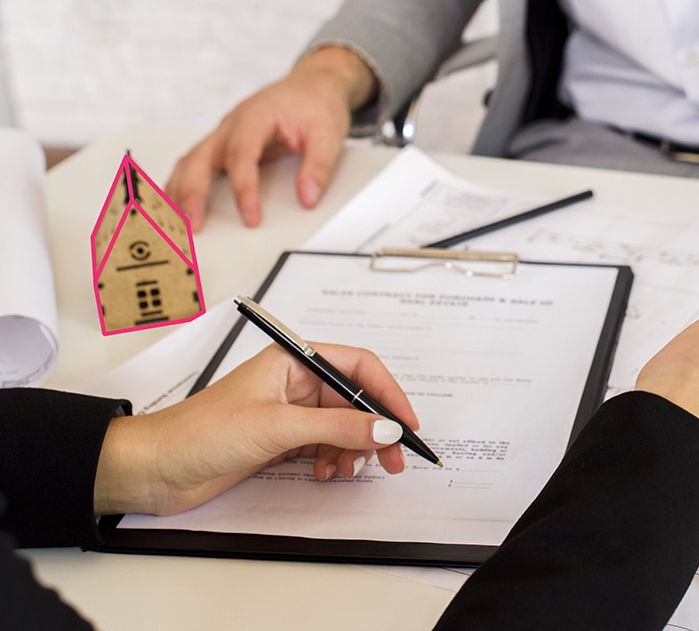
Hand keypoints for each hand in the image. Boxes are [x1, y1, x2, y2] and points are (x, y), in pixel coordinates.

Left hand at [94, 343, 418, 516]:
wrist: (155, 468)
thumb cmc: (200, 432)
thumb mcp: (278, 427)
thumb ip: (338, 428)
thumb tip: (385, 429)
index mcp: (293, 360)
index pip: (358, 366)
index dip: (388, 393)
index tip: (406, 424)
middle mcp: (294, 382)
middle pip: (355, 401)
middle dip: (374, 431)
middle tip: (392, 461)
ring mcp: (288, 412)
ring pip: (342, 427)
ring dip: (352, 450)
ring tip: (347, 471)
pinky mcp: (281, 440)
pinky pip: (325, 446)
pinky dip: (332, 461)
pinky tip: (324, 474)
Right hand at [165, 46, 376, 229]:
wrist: (312, 85)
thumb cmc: (316, 105)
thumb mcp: (328, 134)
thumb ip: (318, 167)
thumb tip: (308, 198)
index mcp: (255, 116)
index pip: (241, 156)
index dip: (244, 190)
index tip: (251, 218)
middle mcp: (232, 124)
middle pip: (200, 158)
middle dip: (193, 193)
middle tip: (194, 225)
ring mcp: (224, 134)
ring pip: (190, 161)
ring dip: (180, 191)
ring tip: (177, 222)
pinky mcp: (223, 144)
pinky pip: (196, 165)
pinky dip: (184, 185)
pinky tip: (179, 206)